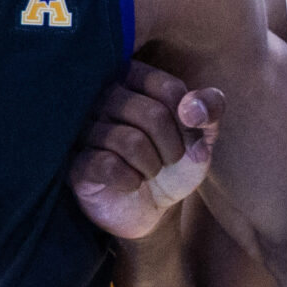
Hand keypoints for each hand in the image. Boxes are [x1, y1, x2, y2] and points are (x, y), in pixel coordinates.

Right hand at [68, 62, 223, 241]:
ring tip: (149, 172)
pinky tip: (131, 183)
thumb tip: (192, 109)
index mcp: (133, 78)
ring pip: (131, 142)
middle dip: (173, 147)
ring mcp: (84, 128)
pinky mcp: (76, 163)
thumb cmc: (171, 162)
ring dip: (152, 166)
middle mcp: (103, 96)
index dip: (189, 123)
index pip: (170, 89)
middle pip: (153, 114)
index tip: (190, 141)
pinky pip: (109, 166)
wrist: (150, 207)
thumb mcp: (201, 135)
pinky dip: (131, 180)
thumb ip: (209, 109)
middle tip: (169, 161)